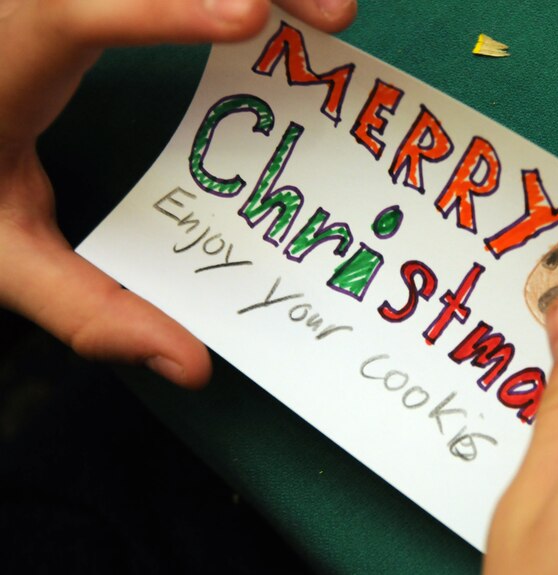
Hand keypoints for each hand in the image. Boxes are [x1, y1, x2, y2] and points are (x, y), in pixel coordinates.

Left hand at [0, 0, 355, 386]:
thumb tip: (193, 364)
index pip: (78, 12)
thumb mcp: (8, 257)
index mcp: (13, 62)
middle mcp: (43, 4)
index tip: (248, 17)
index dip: (164, 7)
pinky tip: (289, 12)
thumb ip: (89, 309)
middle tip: (334, 21)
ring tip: (332, 18)